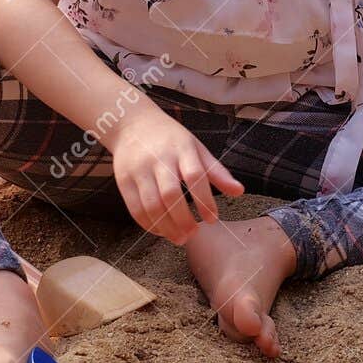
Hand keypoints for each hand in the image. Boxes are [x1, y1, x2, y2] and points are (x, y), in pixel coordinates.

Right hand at [105, 107, 243, 243]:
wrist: (132, 124)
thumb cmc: (170, 139)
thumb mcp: (197, 148)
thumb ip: (216, 171)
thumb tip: (239, 192)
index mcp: (182, 149)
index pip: (195, 176)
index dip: (204, 200)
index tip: (213, 219)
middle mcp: (158, 159)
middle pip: (170, 194)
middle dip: (183, 219)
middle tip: (193, 234)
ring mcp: (138, 170)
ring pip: (150, 205)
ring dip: (166, 226)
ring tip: (179, 238)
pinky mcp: (123, 180)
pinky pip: (134, 208)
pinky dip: (148, 224)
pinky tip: (161, 231)